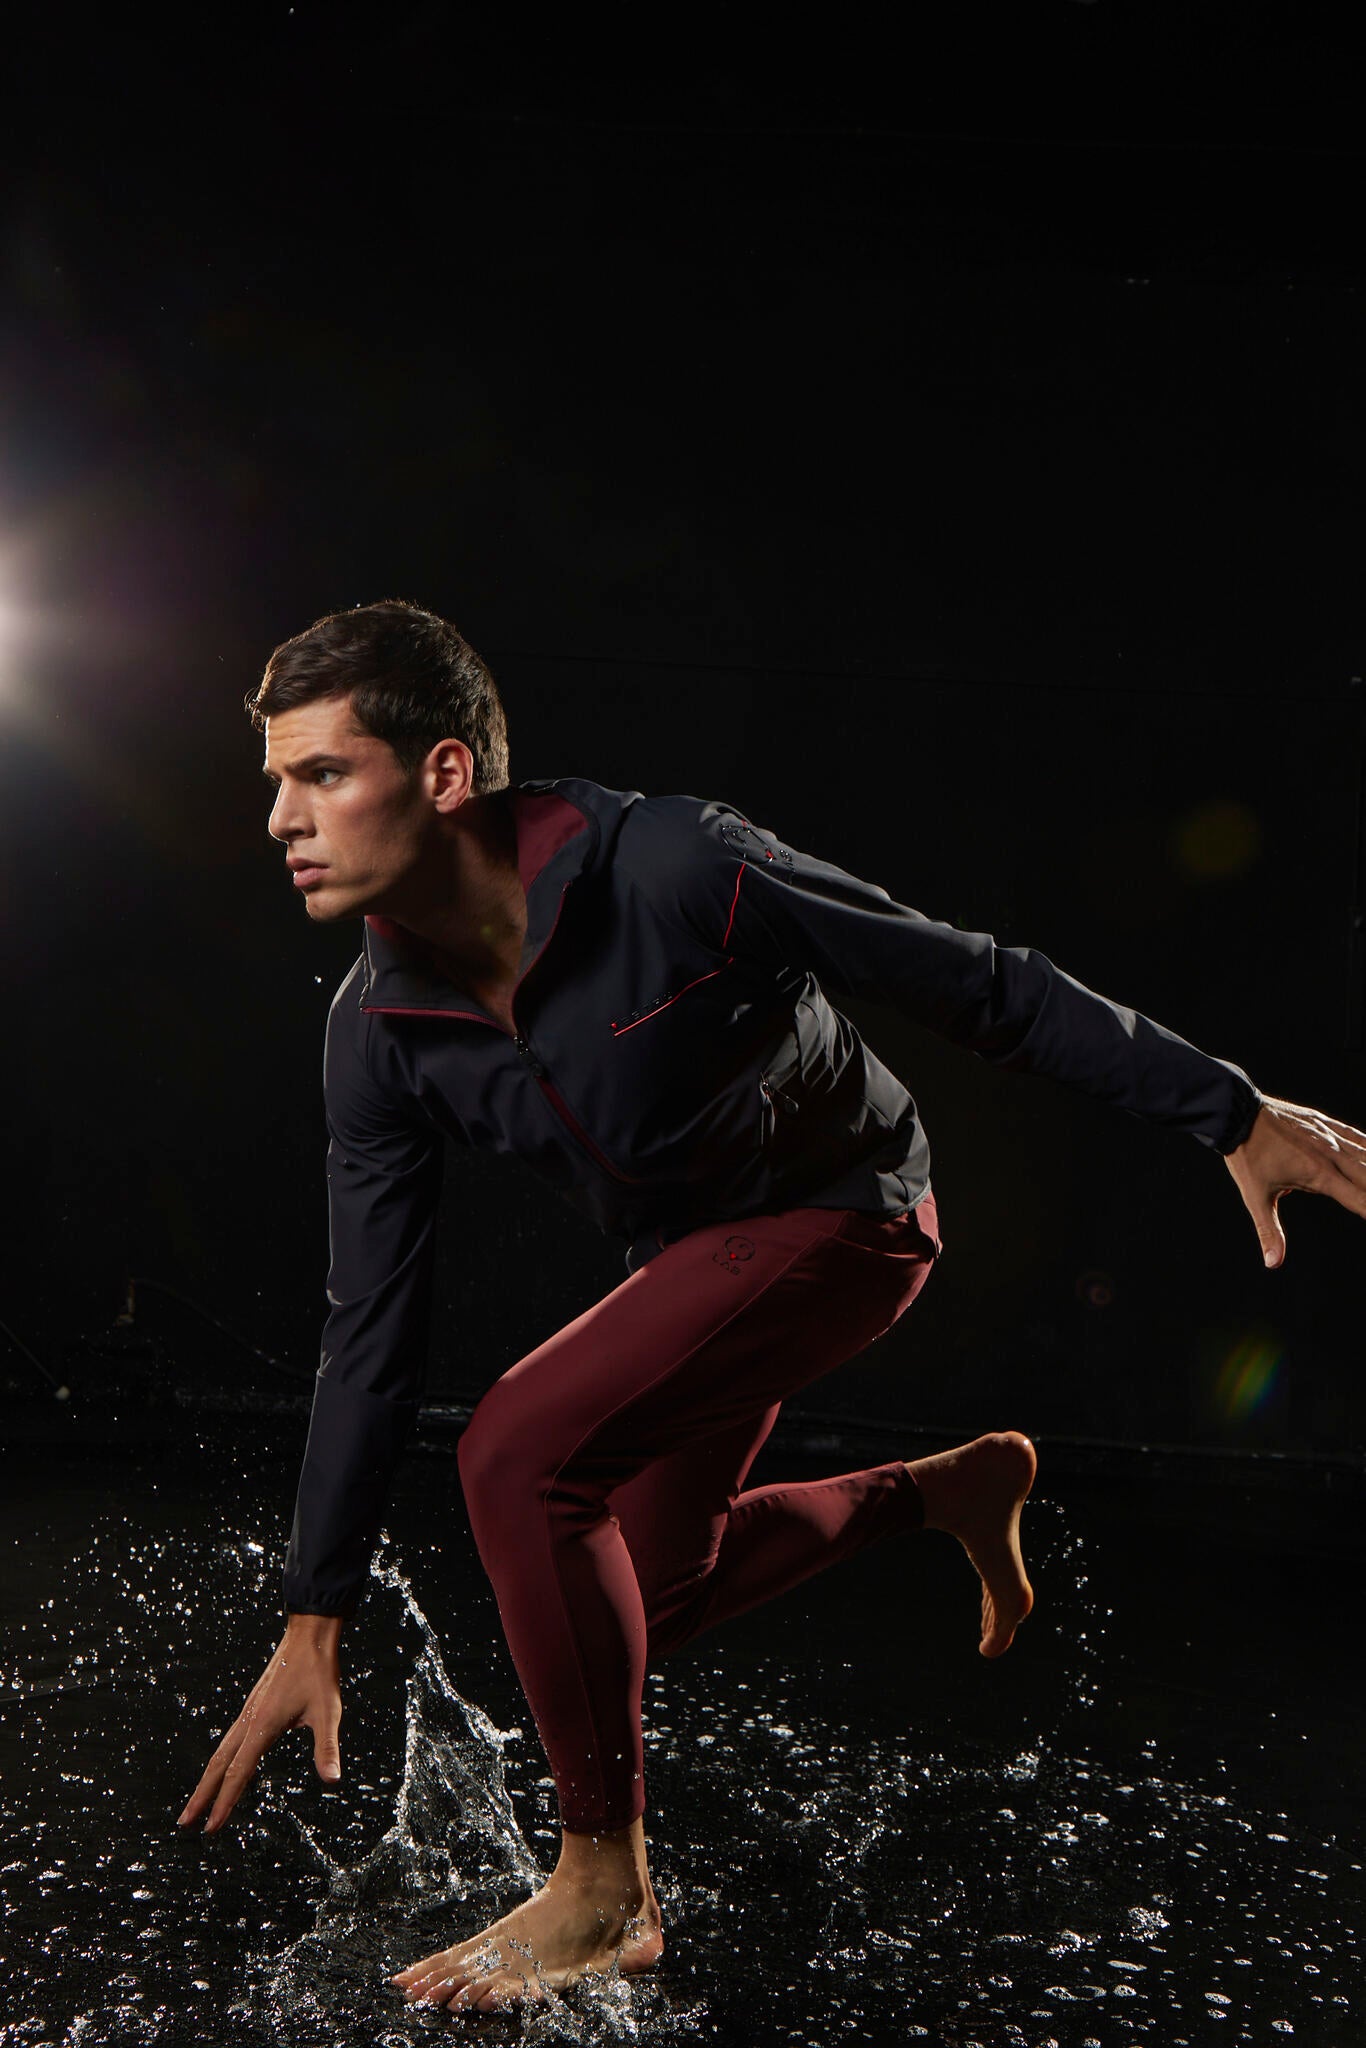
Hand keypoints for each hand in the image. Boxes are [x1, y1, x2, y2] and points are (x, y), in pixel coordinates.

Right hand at [177, 1613, 343, 1832]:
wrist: (308, 1635)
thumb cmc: (319, 1673)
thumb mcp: (328, 1712)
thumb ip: (327, 1748)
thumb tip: (332, 1780)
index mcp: (262, 1726)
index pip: (238, 1773)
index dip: (224, 1803)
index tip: (210, 1828)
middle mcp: (248, 1721)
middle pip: (218, 1765)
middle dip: (201, 1796)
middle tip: (185, 1823)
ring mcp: (248, 1713)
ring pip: (221, 1752)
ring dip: (207, 1779)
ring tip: (196, 1803)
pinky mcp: (253, 1706)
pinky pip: (231, 1740)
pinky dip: (222, 1761)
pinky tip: (227, 1768)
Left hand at [1224, 1096, 1365, 1267]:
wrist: (1237, 1113)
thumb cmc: (1247, 1156)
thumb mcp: (1255, 1196)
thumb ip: (1268, 1231)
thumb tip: (1272, 1263)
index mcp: (1319, 1175)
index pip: (1360, 1200)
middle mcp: (1332, 1155)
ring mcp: (1330, 1136)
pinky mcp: (1325, 1123)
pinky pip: (1357, 1136)